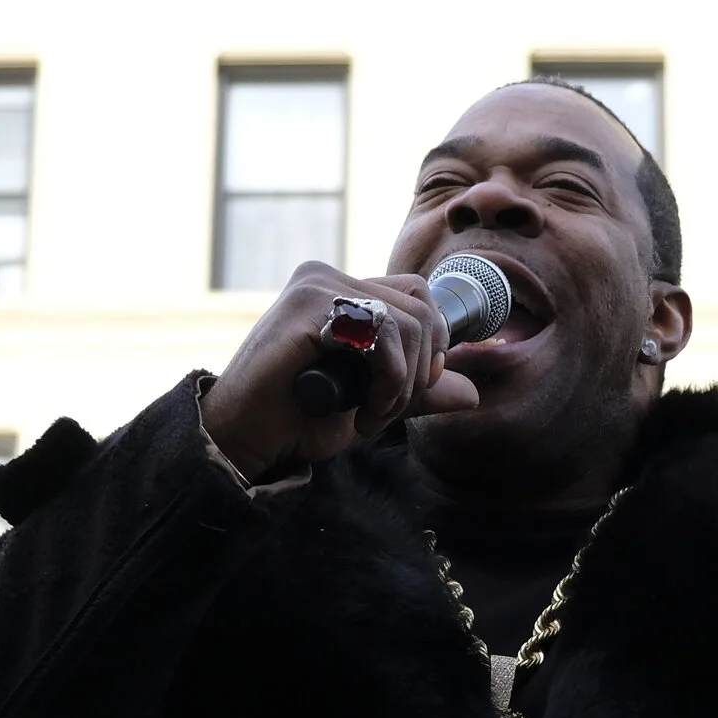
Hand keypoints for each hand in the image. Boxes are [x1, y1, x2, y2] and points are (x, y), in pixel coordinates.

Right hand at [200, 262, 479, 481]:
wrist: (245, 441)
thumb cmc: (297, 420)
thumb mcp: (372, 402)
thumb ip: (416, 390)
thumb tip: (471, 392)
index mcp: (340, 289)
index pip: (418, 295)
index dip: (430, 345)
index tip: (411, 391)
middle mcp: (328, 277)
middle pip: (422, 306)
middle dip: (419, 370)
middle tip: (386, 411)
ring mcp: (316, 285)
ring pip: (407, 323)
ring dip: (400, 386)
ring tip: (369, 418)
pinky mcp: (308, 306)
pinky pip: (381, 336)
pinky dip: (385, 384)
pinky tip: (358, 412)